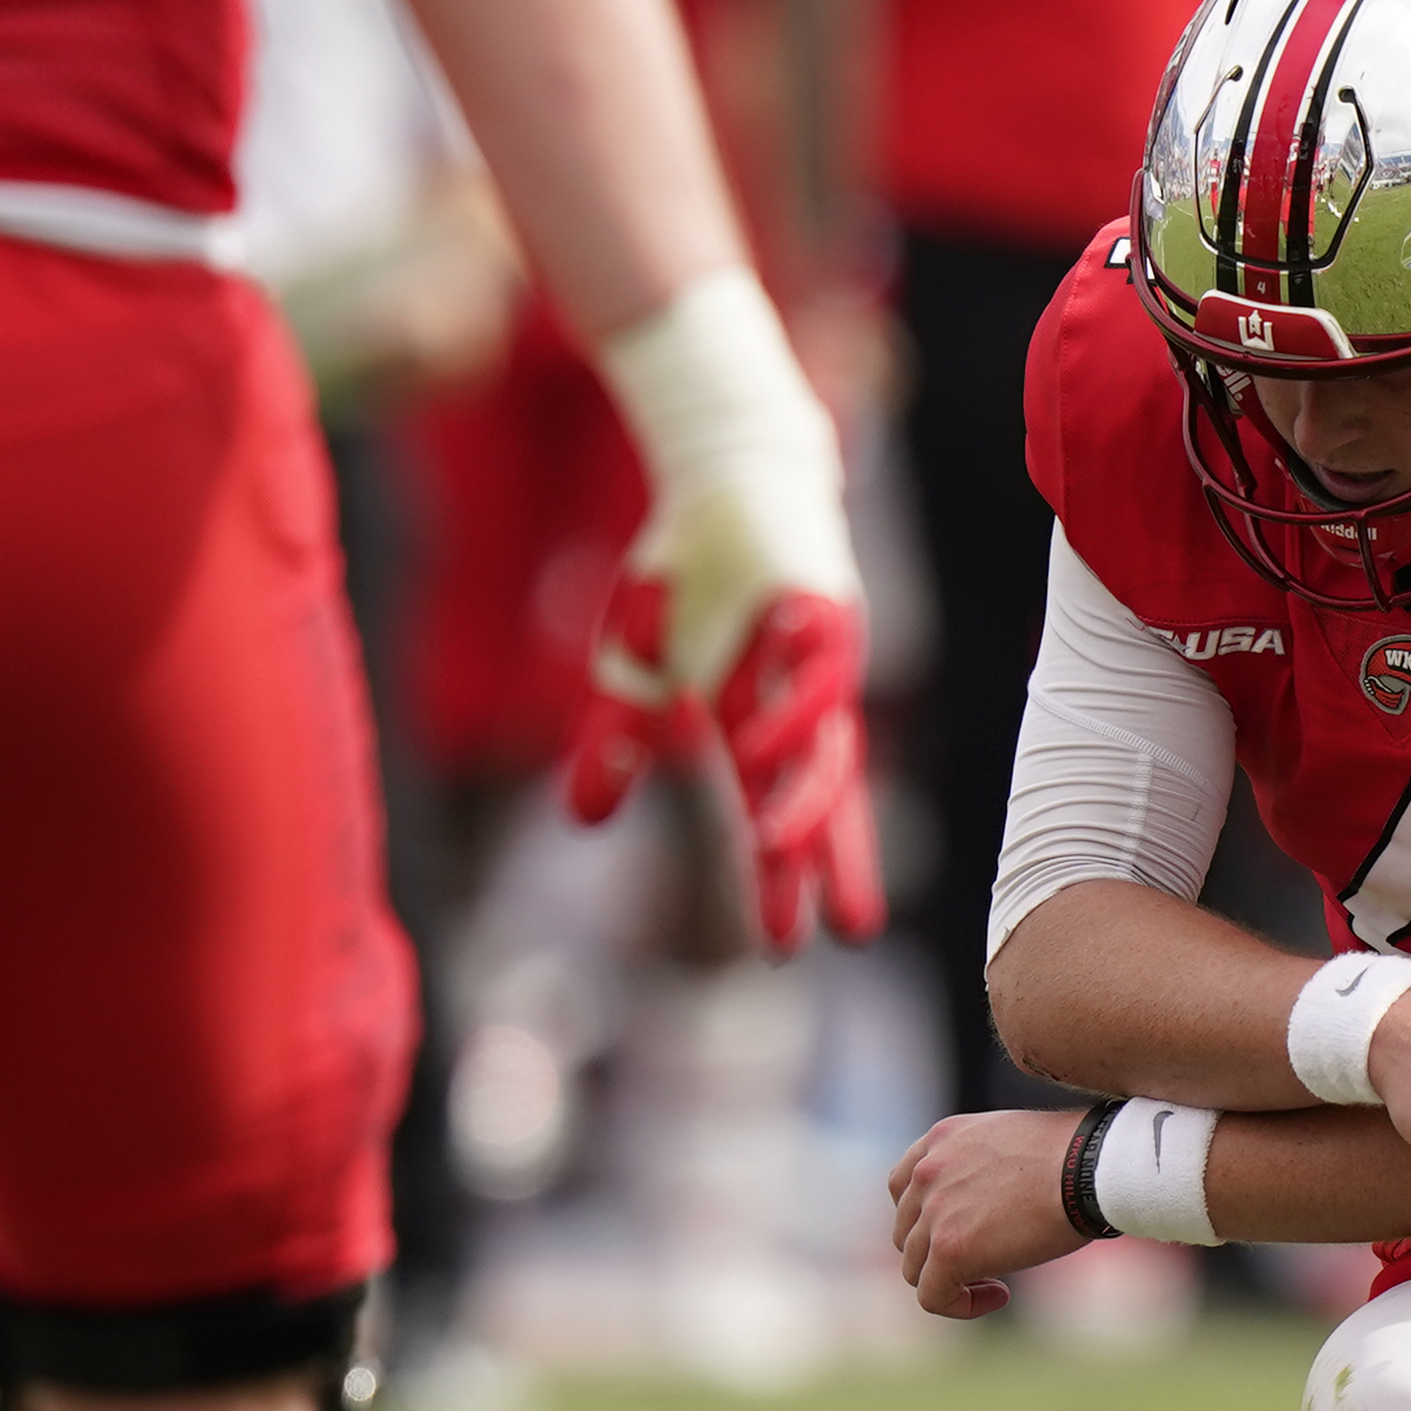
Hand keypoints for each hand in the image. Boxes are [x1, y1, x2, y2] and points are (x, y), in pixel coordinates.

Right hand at [565, 577, 883, 953]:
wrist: (717, 466)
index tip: (784, 944)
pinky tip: (765, 742)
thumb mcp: (635, 667)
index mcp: (769, 719)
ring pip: (820, 737)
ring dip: (799, 792)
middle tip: (824, 932)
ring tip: (777, 846)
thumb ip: (617, 742)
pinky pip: (813, 659)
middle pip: (819, 793)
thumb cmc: (686, 571)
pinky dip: (789, 699)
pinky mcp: (818, 600)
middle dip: (816, 860)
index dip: (792, 873)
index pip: (790, 809)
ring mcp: (817, 653)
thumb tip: (586, 822)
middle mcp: (804, 698)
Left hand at [886, 1108, 1084, 1316]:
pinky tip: (999, 1296)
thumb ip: (984, 1165)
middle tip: (987, 1260)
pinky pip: (933, 1296)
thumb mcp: (1014, 1142)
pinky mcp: (949, 1249)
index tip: (965, 1230)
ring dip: (952, 1281)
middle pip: (908, 1232)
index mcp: (942, 1139)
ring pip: (916, 1268)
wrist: (1090, 1167)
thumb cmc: (1075, 1156)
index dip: (926, 1219)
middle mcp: (928, 1171)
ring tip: (997, 1282)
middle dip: (940, 1252)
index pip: (903, 1187)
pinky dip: (959, 1305)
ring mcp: (934, 1211)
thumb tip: (990, 1203)